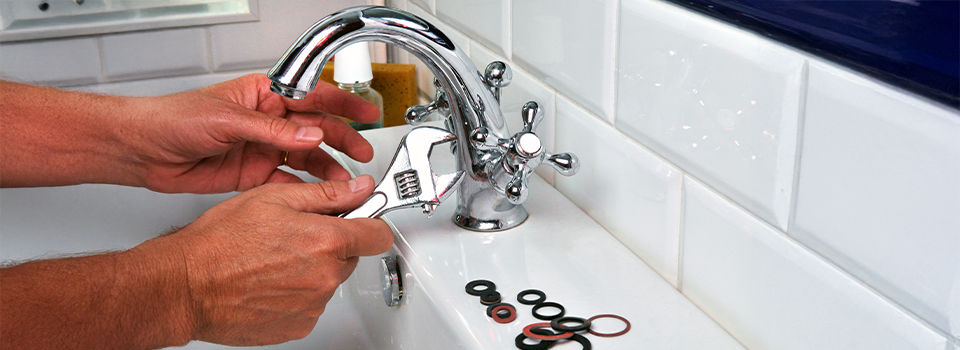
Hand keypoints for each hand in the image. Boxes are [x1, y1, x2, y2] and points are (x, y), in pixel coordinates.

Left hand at [128, 74, 379, 192]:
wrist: (144, 151)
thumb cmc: (174, 119)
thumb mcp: (227, 119)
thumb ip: (273, 129)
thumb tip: (312, 133)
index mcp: (263, 96)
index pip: (311, 95)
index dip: (342, 103)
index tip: (367, 113)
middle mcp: (267, 121)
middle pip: (315, 129)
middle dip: (342, 140)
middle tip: (363, 153)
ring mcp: (262, 148)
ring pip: (306, 157)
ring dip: (327, 168)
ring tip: (346, 181)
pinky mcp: (253, 174)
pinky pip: (287, 181)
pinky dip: (303, 189)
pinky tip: (317, 197)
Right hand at [132, 175, 392, 344]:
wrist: (186, 285)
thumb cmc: (219, 242)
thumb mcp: (274, 198)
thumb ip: (326, 194)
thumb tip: (360, 188)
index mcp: (325, 241)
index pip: (379, 235)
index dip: (370, 222)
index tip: (361, 218)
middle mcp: (324, 277)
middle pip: (351, 257)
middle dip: (332, 244)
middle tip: (296, 235)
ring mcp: (312, 305)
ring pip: (329, 280)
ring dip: (313, 269)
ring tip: (274, 258)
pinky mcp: (298, 326)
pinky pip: (311, 304)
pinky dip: (297, 293)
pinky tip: (269, 280)